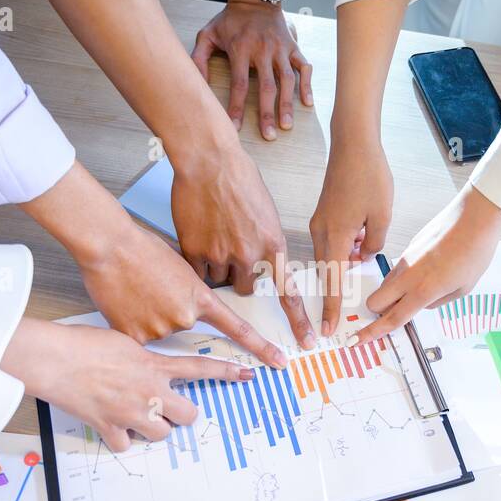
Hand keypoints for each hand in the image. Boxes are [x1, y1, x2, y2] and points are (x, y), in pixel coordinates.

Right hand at [1, 319, 253, 451]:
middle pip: (188, 416)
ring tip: (136, 415)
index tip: (247, 375)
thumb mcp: (123, 340)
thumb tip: (149, 366)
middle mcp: (149, 391)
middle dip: (181, 415)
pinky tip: (111, 425)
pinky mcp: (110, 428)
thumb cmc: (82, 343)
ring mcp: (131, 413)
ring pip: (161, 435)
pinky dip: (121, 439)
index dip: (227, 372)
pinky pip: (127, 445)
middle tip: (167, 409)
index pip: (200, 367)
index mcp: (154, 365)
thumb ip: (143, 357)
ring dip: (152, 428)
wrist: (55, 358)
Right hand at [20, 162, 287, 366]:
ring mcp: (161, 328)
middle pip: (184, 326)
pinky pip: (137, 337)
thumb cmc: (142, 245)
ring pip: (158, 332)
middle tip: (154, 288)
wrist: (109, 244)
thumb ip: (192, 290)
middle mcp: (186, 317)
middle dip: (171, 312)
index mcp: (202, 297)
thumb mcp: (181, 264)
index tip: (278, 362)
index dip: (259, 346)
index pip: (237, 327)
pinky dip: (130, 322)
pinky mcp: (136, 336)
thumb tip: (192, 306)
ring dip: (149, 316)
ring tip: (136, 289)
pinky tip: (124, 301)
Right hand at [170, 139, 314, 347]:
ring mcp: (220, 254)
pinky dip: (196, 258)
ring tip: (214, 234)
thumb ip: (265, 242)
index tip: (306, 341)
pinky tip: (198, 234)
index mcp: (273, 245)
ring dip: (216, 266)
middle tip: (231, 249)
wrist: (209, 160)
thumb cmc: (239, 178)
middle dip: (239, 276)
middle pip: (245, 288)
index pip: (288, 291)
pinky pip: (196, 270)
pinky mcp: (194, 250)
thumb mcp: (266, 212)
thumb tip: (260, 261)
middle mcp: (249, 255)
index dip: (298, 320)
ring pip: (219, 280)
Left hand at [192, 0, 312, 140]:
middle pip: (266, 87)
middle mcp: (263, 50)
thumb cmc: (229, 20)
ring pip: (287, 80)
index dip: (236, 108)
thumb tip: (196, 84)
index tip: (235, 128)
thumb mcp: (207, 34)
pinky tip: (307, 103)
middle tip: (268, 136)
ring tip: (286, 126)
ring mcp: (281, 48)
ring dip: (287, 105)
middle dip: (267, 113)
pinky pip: (303, 67)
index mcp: (241, 49)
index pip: (239, 84)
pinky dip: (306, 85)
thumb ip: (198, 58)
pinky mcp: (293, 46)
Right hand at [309, 134, 393, 336]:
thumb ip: (374, 244)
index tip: (329, 329)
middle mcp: (321, 232)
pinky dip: (346, 245)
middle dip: (339, 284)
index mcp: (335, 237)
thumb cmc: (368, 177)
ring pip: (332, 254)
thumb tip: (365, 255)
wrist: (353, 144)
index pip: (333, 282)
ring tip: (367, 237)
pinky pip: (333, 240)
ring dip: (347, 258)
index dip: (332, 308)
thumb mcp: (381, 216)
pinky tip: (362, 230)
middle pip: (329, 270)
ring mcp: (319, 222)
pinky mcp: (324, 214)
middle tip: (350, 294)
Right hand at [350, 186, 500, 345]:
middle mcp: (408, 276)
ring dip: (393, 294)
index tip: (358, 340)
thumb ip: (437, 301)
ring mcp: (405, 260)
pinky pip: (396, 271)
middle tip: (398, 310)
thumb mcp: (463, 288)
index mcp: (424, 290)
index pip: (392, 318)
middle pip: (375, 302)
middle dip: (380, 311)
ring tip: (422, 286)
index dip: (373, 332)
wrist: (475, 217)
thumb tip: (422, 303)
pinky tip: (427, 270)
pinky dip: (402, 278)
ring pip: (384, 285)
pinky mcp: (407, 248)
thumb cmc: (475, 252)